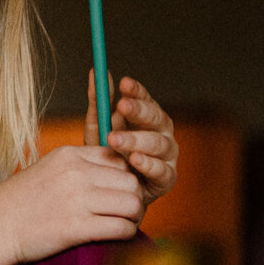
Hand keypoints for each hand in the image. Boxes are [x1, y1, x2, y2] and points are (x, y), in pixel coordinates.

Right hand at [0, 144, 143, 264]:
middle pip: (131, 181)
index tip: (120, 192)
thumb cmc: (22, 202)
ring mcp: (76, 199)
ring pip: (132, 204)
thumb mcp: (49, 169)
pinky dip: (126, 234)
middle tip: (128, 212)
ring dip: (134, 217)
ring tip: (124, 223)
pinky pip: (121, 228)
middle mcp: (75, 173)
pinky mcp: (76, 227)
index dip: (126, 177)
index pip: (119, 159)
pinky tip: (116, 236)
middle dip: (134, 198)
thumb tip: (117, 174)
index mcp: (69, 155)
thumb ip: (80, 167)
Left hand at [88, 70, 177, 208]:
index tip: (124, 82)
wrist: (110, 193)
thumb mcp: (97, 128)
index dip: (136, 90)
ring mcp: (167, 155)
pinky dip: (149, 164)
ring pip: (158, 143)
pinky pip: (161, 170)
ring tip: (116, 139)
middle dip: (139, 111)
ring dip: (137, 139)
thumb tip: (95, 71)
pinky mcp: (167, 178)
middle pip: (156, 117)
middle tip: (121, 107)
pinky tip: (135, 160)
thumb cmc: (107, 156)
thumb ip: (98, 102)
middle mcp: (161, 132)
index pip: (145, 99)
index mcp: (146, 117)